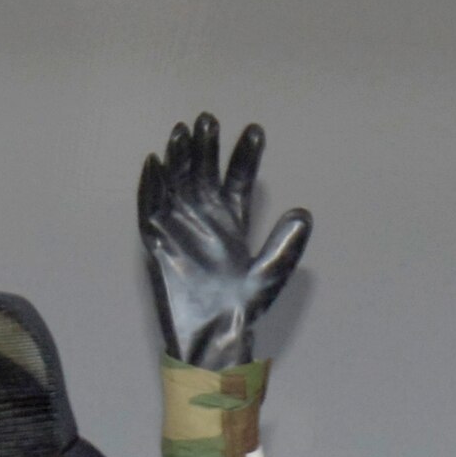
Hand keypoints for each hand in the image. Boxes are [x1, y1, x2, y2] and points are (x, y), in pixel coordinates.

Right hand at [138, 112, 312, 368]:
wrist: (214, 336)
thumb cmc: (241, 309)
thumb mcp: (270, 276)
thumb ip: (285, 246)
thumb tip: (305, 213)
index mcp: (232, 223)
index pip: (238, 181)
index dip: (245, 156)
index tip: (256, 131)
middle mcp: (204, 219)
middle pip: (203, 173)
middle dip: (206, 148)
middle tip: (210, 121)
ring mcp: (180, 227)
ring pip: (176, 183)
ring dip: (178, 158)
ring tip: (184, 132)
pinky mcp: (158, 241)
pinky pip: (150, 209)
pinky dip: (151, 186)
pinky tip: (155, 162)